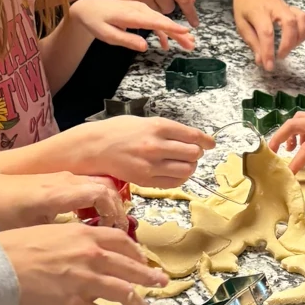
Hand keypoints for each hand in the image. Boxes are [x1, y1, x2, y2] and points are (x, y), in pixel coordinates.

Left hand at [0, 170, 128, 229]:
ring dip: (110, 204)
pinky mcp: (62, 178)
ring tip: (113, 227)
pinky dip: (99, 200)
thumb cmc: (6, 211)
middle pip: (106, 187)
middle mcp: (66, 181)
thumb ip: (57, 239)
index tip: (117, 231)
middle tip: (121, 232)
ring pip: (99, 184)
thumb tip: (80, 255)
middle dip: (118, 209)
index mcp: (58, 194)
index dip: (113, 211)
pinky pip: (90, 184)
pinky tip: (96, 218)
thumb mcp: (30, 230)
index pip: (99, 194)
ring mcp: (65, 177)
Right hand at [0, 223, 163, 304]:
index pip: (120, 241)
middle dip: (148, 276)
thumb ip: (73, 239)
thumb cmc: (15, 246)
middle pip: (130, 267)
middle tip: (160, 282)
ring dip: (139, 302)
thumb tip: (83, 247)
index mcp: (84, 234)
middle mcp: (91, 256)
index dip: (135, 252)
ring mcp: (85, 282)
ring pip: (124, 293)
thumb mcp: (51, 231)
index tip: (142, 259)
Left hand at [68, 0, 196, 52]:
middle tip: (192, 44)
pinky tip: (166, 44)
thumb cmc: (95, 21)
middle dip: (179, 32)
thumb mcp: (106, 34)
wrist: (87, 7)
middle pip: (163, 21)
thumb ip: (126, 40)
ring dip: (174, 32)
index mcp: (132, 14)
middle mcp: (139, 9)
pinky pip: (153, 22)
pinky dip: (162, 31)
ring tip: (188, 44)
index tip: (186, 32)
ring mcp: (140, 9)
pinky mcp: (139, 12)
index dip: (172, 27)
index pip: (156, 21)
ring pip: (161, 21)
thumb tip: (145, 46)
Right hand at [73, 116, 215, 187]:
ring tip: (183, 163)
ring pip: (186, 170)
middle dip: (197, 153)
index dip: (206, 140)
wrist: (93, 147)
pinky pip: (173, 183)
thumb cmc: (117, 131)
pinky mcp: (145, 180)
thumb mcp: (143, 121)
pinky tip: (173, 173)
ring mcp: (151, 164)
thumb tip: (190, 137)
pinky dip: (179, 178)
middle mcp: (156, 145)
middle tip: (192, 153)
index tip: (211, 143)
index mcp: (157, 126)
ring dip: (189, 167)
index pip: (192, 135)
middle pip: (193, 153)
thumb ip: (166, 129)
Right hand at [87, 0, 198, 26]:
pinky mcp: (131, 3)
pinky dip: (143, 17)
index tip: (194, 23)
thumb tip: (190, 0)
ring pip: (158, 14)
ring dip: (153, 13)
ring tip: (141, 0)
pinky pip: (144, 17)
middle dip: (164, 8)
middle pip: (170, 8)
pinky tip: (139, 10)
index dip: (190, 12)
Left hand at [232, 0, 304, 70]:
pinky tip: (298, 39)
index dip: (268, 51)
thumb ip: (252, 42)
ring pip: (301, 20)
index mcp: (259, 12)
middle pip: (289, 24)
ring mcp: (287, 7)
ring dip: (299, 38)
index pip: (266, 32)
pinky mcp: (293, 9)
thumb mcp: (241, 24)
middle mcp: (275, 8)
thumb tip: (261, 60)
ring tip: (289, 48)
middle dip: (288, 44)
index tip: (269, 66)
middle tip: (280, 56)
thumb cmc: (245, 5)